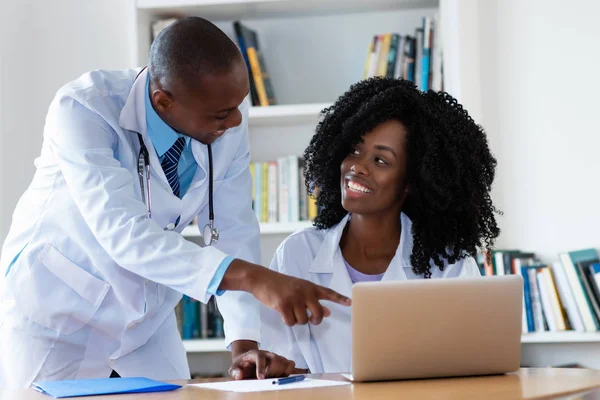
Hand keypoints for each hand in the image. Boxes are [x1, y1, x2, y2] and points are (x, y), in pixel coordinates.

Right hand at [219, 259, 350, 325]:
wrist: (262, 279)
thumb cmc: (281, 285)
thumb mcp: (299, 289)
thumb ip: (313, 300)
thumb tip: (328, 312)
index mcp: (310, 286)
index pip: (328, 293)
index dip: (340, 299)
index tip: (351, 303)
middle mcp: (305, 292)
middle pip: (318, 314)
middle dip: (314, 320)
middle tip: (309, 319)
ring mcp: (294, 298)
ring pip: (303, 320)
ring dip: (296, 320)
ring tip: (289, 310)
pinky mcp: (283, 306)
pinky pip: (291, 322)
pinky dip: (287, 321)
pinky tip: (282, 313)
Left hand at [228, 349, 296, 379]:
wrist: (247, 358)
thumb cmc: (242, 364)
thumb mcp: (234, 367)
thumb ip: (235, 372)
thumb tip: (239, 375)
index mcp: (256, 354)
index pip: (260, 358)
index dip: (261, 368)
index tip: (261, 378)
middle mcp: (267, 354)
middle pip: (275, 360)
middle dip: (272, 372)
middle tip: (267, 379)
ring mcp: (276, 357)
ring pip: (284, 362)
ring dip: (280, 373)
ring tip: (273, 378)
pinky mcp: (282, 361)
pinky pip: (290, 364)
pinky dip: (288, 371)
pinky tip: (282, 376)